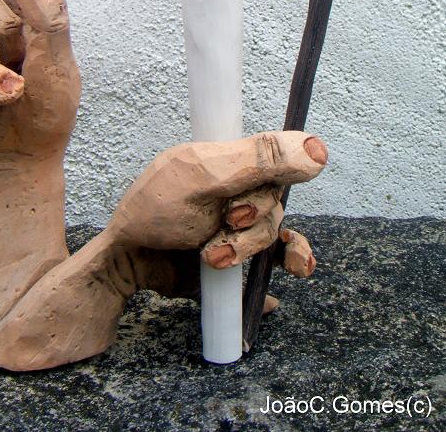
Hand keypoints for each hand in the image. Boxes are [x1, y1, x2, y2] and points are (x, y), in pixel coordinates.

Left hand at [110, 130, 326, 289]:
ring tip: (214, 256)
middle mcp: (239, 189)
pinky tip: (271, 295)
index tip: (259, 188)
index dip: (277, 174)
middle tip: (224, 221)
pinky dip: (279, 273)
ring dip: (248, 249)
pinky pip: (274, 263)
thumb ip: (259, 161)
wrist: (127, 261)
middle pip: (276, 201)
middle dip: (252, 220)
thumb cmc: (153, 210)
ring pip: (274, 235)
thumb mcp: (204, 177)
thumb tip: (318, 149)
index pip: (277, 159)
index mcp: (230, 158)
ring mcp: (239, 224)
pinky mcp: (238, 257)